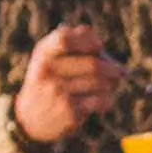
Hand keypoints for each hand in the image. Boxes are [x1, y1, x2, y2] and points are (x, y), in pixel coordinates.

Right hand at [13, 22, 125, 145]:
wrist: (30, 120)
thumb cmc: (46, 84)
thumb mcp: (47, 60)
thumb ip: (64, 43)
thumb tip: (91, 33)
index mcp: (43, 54)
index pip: (65, 39)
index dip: (88, 40)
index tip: (99, 45)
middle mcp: (48, 71)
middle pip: (92, 64)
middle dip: (112, 67)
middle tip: (121, 71)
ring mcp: (58, 92)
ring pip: (100, 82)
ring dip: (111, 84)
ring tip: (111, 86)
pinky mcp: (69, 111)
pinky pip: (100, 100)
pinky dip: (107, 100)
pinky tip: (103, 102)